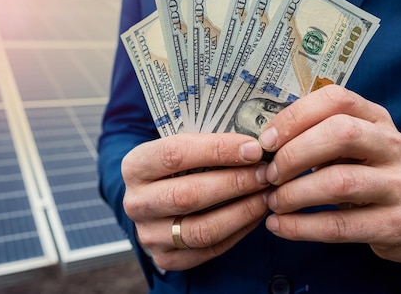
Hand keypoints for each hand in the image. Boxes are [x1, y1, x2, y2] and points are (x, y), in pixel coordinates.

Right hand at [121, 133, 269, 270]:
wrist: (156, 201)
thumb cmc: (178, 167)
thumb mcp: (181, 147)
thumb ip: (209, 143)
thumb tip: (255, 144)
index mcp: (134, 166)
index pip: (175, 154)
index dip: (218, 150)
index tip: (253, 148)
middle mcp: (135, 202)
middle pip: (188, 195)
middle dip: (234, 183)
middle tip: (265, 173)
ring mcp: (148, 234)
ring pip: (200, 229)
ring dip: (241, 211)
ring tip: (265, 195)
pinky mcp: (165, 258)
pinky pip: (208, 250)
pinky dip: (238, 232)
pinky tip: (256, 215)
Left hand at [258, 85, 400, 261]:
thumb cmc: (366, 176)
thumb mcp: (351, 148)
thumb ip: (316, 136)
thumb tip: (262, 142)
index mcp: (378, 119)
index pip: (336, 99)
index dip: (295, 116)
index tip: (266, 141)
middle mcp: (395, 146)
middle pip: (341, 134)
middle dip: (294, 154)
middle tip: (269, 174)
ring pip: (339, 182)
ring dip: (294, 193)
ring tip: (272, 202)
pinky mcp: (397, 224)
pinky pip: (340, 226)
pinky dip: (301, 227)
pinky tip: (279, 226)